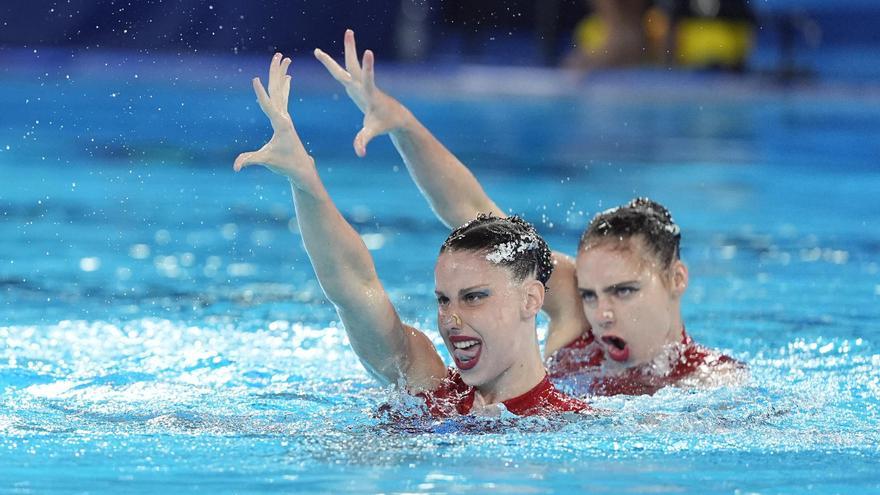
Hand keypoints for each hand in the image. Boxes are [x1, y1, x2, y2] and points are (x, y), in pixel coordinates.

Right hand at [234, 53, 314, 185]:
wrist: (302, 169)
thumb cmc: (285, 165)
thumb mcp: (266, 161)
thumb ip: (250, 161)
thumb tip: (235, 167)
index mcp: (280, 124)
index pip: (268, 105)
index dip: (260, 93)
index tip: (255, 79)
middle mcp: (284, 117)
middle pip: (278, 90)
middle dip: (276, 72)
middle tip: (278, 55)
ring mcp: (285, 118)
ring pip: (281, 91)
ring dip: (281, 75)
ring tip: (284, 58)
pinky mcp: (285, 120)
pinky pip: (283, 99)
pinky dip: (284, 87)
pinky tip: (288, 78)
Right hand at [314, 29, 407, 156]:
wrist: (396, 117)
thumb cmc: (385, 124)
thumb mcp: (373, 132)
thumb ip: (364, 141)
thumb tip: (359, 153)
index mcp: (369, 94)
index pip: (367, 78)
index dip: (368, 67)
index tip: (368, 52)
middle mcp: (365, 85)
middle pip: (354, 65)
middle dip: (351, 49)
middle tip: (349, 32)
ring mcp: (360, 84)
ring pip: (351, 64)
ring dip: (348, 49)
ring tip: (348, 32)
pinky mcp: (358, 85)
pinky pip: (347, 72)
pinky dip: (338, 64)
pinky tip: (330, 60)